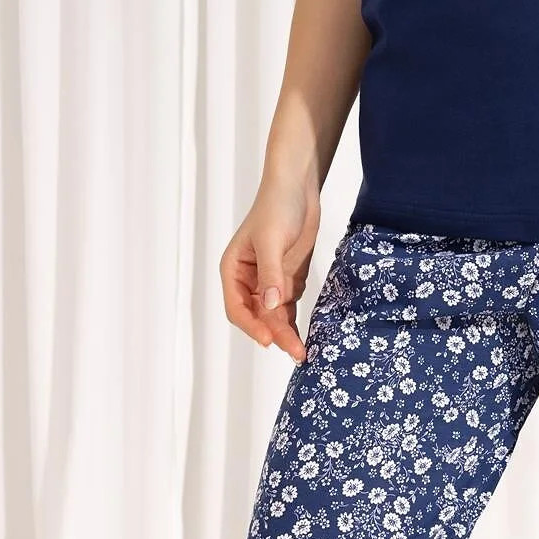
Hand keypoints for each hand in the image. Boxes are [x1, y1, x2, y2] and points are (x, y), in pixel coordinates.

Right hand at [219, 167, 320, 361]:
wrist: (299, 187)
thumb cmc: (277, 207)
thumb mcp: (272, 240)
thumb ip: (271, 274)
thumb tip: (271, 306)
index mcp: (233, 270)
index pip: (237, 307)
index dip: (251, 326)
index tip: (268, 340)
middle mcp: (248, 280)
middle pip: (257, 316)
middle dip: (274, 333)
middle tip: (294, 351)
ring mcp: (269, 281)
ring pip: (274, 315)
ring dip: (286, 332)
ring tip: (301, 352)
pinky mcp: (288, 278)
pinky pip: (289, 306)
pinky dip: (295, 320)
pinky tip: (305, 335)